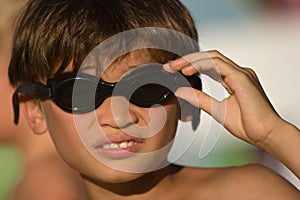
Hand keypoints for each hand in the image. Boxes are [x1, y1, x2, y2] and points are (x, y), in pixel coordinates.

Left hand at [164, 50, 284, 146]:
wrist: (265, 135)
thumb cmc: (247, 125)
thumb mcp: (216, 110)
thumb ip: (199, 99)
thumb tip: (180, 90)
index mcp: (233, 79)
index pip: (208, 65)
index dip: (190, 65)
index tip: (172, 70)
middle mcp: (238, 73)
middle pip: (208, 57)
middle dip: (187, 59)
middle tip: (169, 66)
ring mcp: (241, 73)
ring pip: (212, 57)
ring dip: (191, 60)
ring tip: (175, 67)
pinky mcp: (242, 77)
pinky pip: (218, 65)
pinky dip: (201, 65)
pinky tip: (187, 70)